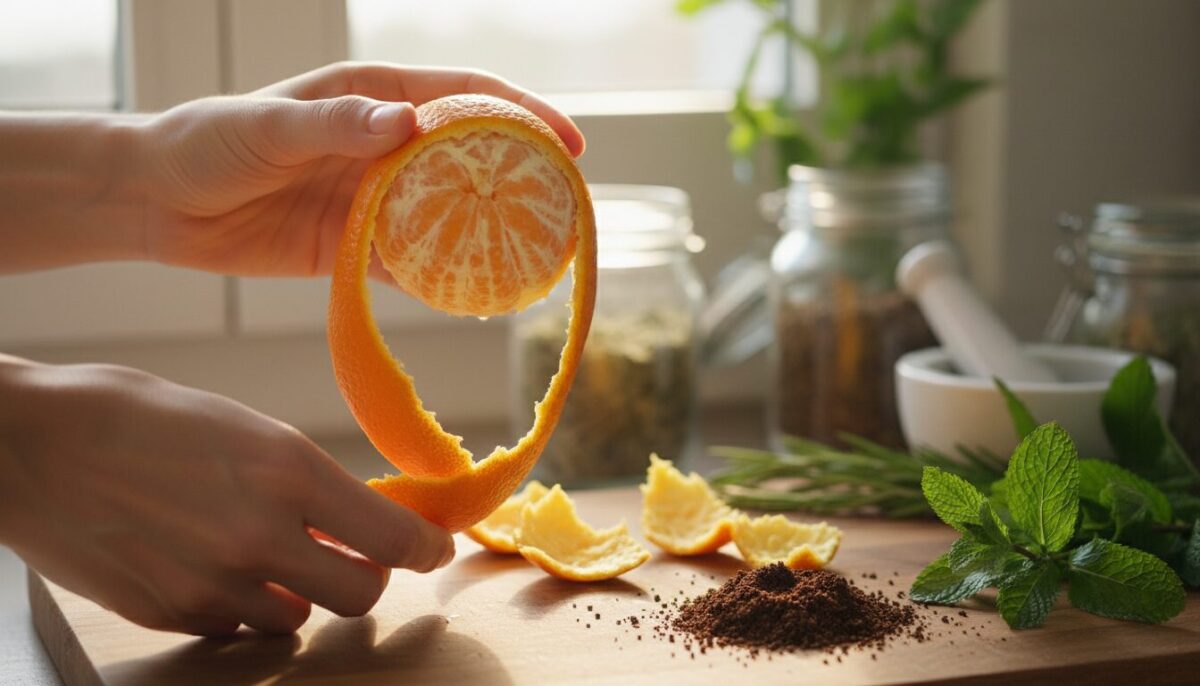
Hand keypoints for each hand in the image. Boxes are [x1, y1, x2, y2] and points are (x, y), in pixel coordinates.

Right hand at [0, 356, 453, 635]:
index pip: (392, 538)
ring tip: (262, 554)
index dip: (424, 549)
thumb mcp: (243, 428)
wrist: (31, 443)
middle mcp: (260, 535)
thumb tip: (348, 522)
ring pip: (297, 620)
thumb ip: (303, 482)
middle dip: (363, 578)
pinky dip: (239, 607)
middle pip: (360, 596)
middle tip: (347, 556)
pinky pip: (236, 629)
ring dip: (296, 594)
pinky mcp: (170, 614)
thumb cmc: (138, 415)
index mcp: (289, 471)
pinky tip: (209, 567)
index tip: (432, 549)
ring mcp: (213, 583)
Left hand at [137, 62, 585, 278]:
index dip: (523, 116)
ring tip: (536, 260)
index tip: (569, 145)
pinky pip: (411, 263)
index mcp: (373, 96)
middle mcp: (384, 144)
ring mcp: (374, 197)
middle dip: (522, 180)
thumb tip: (409, 124)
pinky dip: (442, 279)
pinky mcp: (355, 246)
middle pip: (471, 159)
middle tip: (566, 213)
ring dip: (488, 235)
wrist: (159, 202)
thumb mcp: (270, 127)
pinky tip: (475, 296)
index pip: (466, 98)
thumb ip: (339, 124)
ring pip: (448, 214)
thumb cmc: (209, 142)